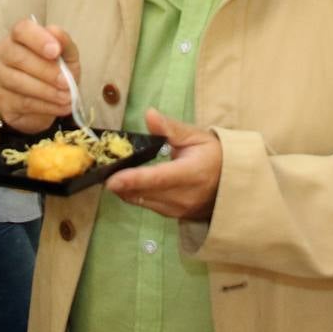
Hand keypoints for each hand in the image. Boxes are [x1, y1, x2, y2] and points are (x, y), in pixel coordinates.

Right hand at [0, 18, 77, 134]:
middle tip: (66, 82)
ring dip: (47, 91)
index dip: (38, 39)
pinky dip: (45, 106)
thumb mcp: (67, 57)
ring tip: (67, 97)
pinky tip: (60, 107)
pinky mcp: (2, 100)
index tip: (55, 51)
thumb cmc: (55, 71)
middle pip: (18, 57)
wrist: (47, 102)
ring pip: (18, 82)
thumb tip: (55, 32)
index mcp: (19, 36)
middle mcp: (3, 52)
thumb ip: (64, 43)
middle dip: (45, 70)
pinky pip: (22, 102)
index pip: (22, 30)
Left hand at [105, 107, 221, 220]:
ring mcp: (179, 210)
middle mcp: (185, 196)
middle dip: (121, 183)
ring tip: (109, 173)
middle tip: (100, 169)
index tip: (112, 180)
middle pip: (146, 192)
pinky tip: (124, 182)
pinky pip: (147, 206)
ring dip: (125, 190)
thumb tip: (149, 115)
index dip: (135, 179)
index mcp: (193, 173)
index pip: (159, 178)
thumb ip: (171, 128)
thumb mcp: (196, 136)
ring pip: (143, 201)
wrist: (232, 183)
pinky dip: (134, 194)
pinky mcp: (174, 216)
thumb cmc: (213, 155)